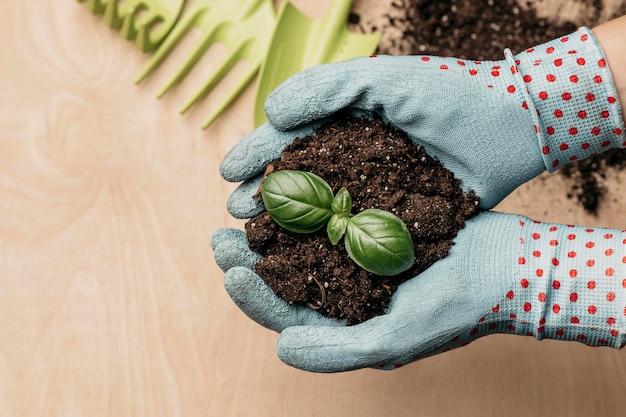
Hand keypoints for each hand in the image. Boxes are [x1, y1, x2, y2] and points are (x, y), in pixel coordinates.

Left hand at [213, 211, 625, 371]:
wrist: (508, 264)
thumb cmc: (459, 307)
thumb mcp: (397, 338)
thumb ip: (338, 351)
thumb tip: (281, 350)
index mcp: (347, 324)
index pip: (287, 316)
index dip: (253, 296)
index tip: (229, 267)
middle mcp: (347, 293)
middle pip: (286, 279)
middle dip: (249, 259)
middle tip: (220, 234)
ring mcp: (359, 258)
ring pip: (302, 245)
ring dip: (271, 229)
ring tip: (244, 206)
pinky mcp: (375, 227)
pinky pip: (330, 217)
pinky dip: (307, 204)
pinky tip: (289, 184)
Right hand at [222, 27, 623, 216]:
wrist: (510, 127)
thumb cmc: (449, 94)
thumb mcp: (385, 79)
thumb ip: (328, 86)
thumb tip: (271, 111)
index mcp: (342, 122)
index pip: (286, 138)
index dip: (256, 153)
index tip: (228, 172)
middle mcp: (351, 157)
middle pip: (294, 177)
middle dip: (261, 192)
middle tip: (236, 213)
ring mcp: (371, 189)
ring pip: (317, 209)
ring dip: (285, 224)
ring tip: (258, 236)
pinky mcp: (395, 216)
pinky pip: (352, 232)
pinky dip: (326, 244)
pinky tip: (306, 257)